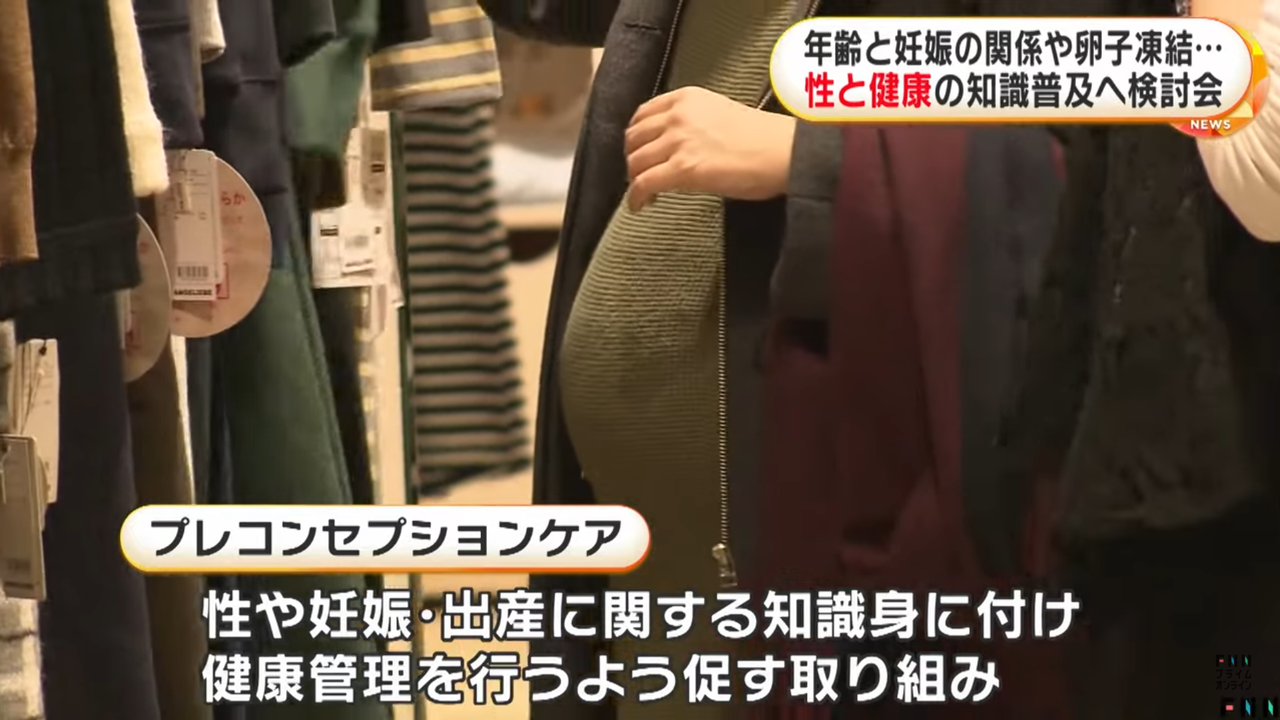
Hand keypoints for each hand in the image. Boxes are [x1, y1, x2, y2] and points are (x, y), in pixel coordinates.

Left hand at [624, 86, 796, 210]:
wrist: (782, 151)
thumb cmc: (762, 138)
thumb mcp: (719, 113)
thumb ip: (692, 122)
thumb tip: (676, 146)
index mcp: (687, 98)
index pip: (643, 114)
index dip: (637, 137)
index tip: (641, 151)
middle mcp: (677, 115)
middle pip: (633, 138)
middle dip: (632, 159)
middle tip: (641, 176)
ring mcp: (678, 140)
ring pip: (635, 161)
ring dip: (634, 179)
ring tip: (645, 193)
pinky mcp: (683, 168)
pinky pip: (643, 183)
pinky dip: (636, 197)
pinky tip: (640, 206)